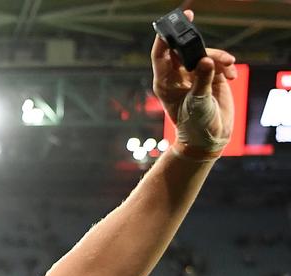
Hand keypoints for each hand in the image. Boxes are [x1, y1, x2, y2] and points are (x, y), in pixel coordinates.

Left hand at [151, 10, 235, 157]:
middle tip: (191, 19)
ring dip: (218, 56)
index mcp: (166, 83)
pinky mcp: (210, 76)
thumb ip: (202, 80)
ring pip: (203, 53)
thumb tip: (206, 60)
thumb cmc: (195, 124)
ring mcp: (194, 75)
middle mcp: (178, 76)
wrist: (209, 137)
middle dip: (192, 37)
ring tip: (229, 67)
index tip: (170, 25)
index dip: (164, 38)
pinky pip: (218, 61)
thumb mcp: (198, 103)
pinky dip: (226, 65)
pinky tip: (232, 75)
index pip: (161, 56)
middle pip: (183, 49)